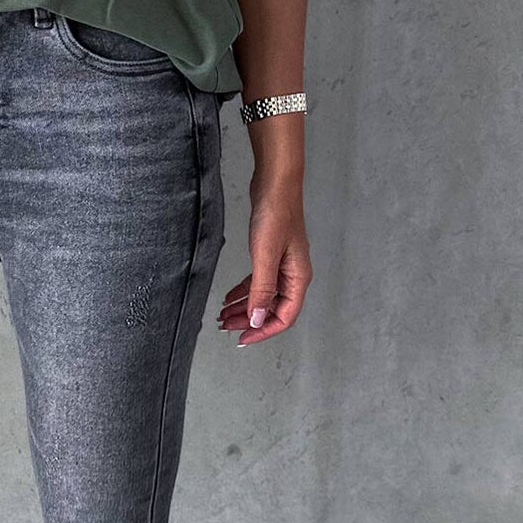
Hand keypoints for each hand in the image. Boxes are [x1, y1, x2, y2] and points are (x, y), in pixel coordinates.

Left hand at [217, 173, 312, 345]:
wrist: (276, 184)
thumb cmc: (276, 214)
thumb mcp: (265, 256)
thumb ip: (261, 289)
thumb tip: (257, 318)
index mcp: (298, 278)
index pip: (284, 317)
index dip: (263, 331)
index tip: (242, 338)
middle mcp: (293, 274)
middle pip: (272, 309)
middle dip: (249, 321)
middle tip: (226, 327)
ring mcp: (283, 265)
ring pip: (264, 296)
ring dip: (244, 307)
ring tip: (224, 315)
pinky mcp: (271, 254)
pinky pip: (259, 282)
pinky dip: (244, 291)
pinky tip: (230, 296)